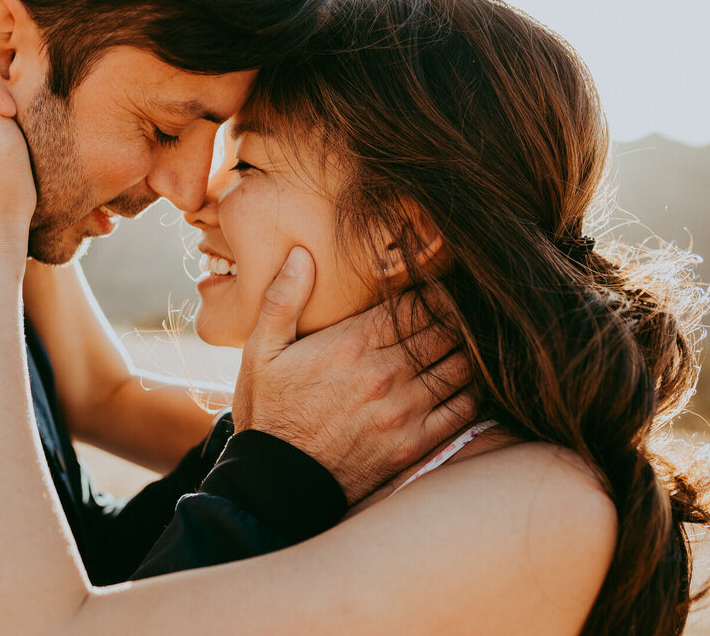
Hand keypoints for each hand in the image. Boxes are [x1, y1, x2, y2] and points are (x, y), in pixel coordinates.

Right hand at [234, 246, 474, 503]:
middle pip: (444, 330)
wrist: (276, 481)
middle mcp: (385, 373)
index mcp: (352, 344)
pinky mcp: (415, 443)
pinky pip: (464, 409)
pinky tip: (468, 380)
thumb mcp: (260, 351)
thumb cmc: (269, 412)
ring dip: (468, 349)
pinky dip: (474, 390)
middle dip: (456, 315)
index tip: (441, 281)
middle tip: (464, 305)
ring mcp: (404, 410)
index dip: (435, 289)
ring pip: (460, 365)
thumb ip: (282, 300)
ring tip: (468, 338)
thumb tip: (300, 253)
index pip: (414, 304)